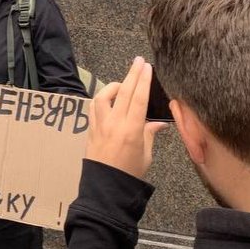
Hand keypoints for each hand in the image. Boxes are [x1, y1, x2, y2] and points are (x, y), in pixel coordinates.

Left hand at [86, 57, 166, 178]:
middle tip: (138, 61)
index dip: (143, 80)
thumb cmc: (130, 174)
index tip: (146, 66)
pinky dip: (102, 99)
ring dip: (113, 86)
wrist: (105, 187)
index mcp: (131, 129)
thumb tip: (157, 123)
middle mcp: (114, 123)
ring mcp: (100, 125)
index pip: (139, 98)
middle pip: (124, 92)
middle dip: (132, 74)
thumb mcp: (145, 154)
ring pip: (103, 96)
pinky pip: (94, 108)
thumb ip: (149, 134)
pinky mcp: (91, 129)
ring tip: (123, 84)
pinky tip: (108, 98)